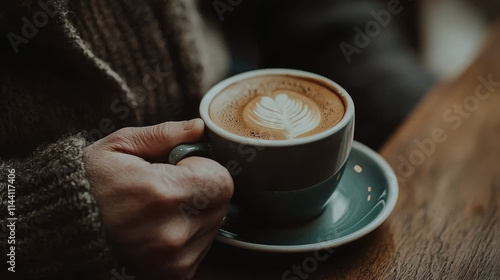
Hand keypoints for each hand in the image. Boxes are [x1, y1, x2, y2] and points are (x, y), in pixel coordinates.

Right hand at [83, 119, 232, 279]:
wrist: (64, 230)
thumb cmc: (90, 184)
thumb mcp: (118, 146)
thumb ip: (163, 135)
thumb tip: (199, 128)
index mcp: (160, 194)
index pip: (222, 181)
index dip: (205, 168)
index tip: (181, 166)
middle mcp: (171, 233)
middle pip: (221, 204)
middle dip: (203, 189)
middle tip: (170, 186)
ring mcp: (173, 259)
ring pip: (213, 225)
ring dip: (197, 213)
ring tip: (160, 209)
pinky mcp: (173, 274)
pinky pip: (202, 248)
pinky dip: (188, 235)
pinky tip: (160, 227)